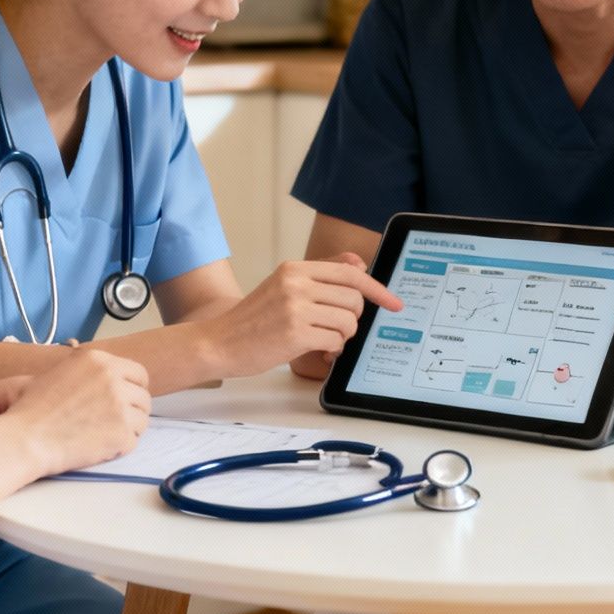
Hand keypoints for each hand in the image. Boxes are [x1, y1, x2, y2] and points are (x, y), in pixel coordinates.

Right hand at [0, 346, 151, 475]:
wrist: (25, 438)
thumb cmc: (34, 409)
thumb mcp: (62, 372)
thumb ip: (91, 371)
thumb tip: (114, 376)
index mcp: (99, 361)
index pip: (138, 373)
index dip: (134, 388)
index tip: (127, 399)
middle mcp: (113, 379)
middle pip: (144, 397)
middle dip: (133, 410)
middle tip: (113, 422)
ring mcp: (120, 406)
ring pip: (142, 420)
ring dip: (128, 429)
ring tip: (102, 435)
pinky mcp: (122, 433)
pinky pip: (133, 441)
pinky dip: (119, 447)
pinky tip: (98, 446)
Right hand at [210, 253, 402, 376]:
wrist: (219, 342)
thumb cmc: (254, 320)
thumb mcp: (285, 287)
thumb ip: (322, 275)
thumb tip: (359, 263)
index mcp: (295, 268)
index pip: (350, 272)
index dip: (377, 288)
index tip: (394, 302)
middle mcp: (295, 283)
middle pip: (354, 298)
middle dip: (354, 318)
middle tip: (337, 327)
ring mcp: (295, 307)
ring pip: (348, 320)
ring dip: (343, 336)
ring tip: (325, 340)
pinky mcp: (294, 333)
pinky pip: (335, 340)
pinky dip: (333, 349)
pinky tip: (319, 350)